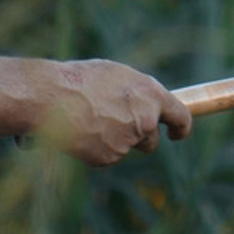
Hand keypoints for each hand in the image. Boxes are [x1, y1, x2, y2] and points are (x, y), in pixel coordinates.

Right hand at [38, 59, 192, 166]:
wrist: (53, 98)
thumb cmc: (82, 80)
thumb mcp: (117, 76)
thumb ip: (137, 93)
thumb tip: (145, 103)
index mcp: (152, 95)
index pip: (181, 116)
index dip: (181, 128)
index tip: (176, 134)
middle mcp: (146, 120)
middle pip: (151, 140)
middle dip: (139, 138)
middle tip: (116, 126)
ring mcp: (128, 141)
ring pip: (126, 148)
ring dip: (114, 141)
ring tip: (89, 121)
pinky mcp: (109, 157)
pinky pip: (107, 156)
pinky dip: (97, 149)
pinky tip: (81, 132)